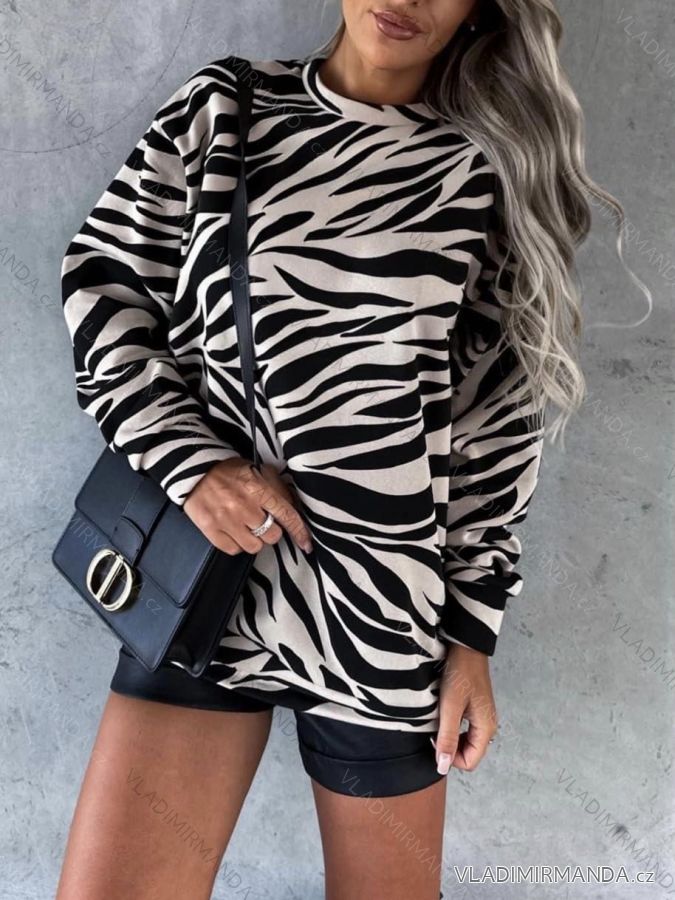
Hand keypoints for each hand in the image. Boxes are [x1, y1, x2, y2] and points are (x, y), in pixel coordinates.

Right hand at [183, 457, 312, 555]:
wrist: (194, 472)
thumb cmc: (228, 472)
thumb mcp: (257, 471)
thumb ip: (276, 489)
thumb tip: (294, 508)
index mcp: (257, 488)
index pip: (286, 515)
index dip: (299, 532)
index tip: (306, 544)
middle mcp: (243, 505)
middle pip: (272, 536)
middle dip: (272, 531)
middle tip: (263, 522)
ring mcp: (225, 519)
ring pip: (254, 547)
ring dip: (255, 540)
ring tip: (247, 527)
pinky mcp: (210, 529)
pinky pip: (233, 550)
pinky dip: (237, 544)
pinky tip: (234, 531)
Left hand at [432, 644, 497, 774]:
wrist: (465, 647)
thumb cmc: (460, 674)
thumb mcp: (450, 707)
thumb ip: (447, 738)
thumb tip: (443, 766)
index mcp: (486, 728)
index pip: (469, 762)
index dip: (449, 758)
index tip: (434, 740)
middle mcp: (488, 726)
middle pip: (468, 753)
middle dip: (450, 748)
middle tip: (434, 730)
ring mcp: (482, 717)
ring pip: (465, 742)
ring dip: (450, 738)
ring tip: (438, 721)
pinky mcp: (475, 709)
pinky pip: (464, 729)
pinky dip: (452, 728)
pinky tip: (443, 715)